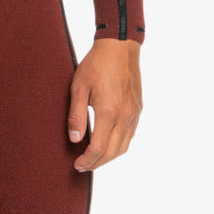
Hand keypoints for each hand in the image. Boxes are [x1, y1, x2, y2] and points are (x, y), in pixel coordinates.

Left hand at [67, 38, 141, 170]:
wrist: (120, 47)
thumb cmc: (96, 65)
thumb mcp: (79, 87)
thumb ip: (76, 115)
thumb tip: (75, 139)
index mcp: (109, 112)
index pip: (98, 148)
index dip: (87, 161)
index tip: (77, 165)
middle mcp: (125, 116)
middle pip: (112, 152)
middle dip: (97, 163)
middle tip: (83, 166)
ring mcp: (134, 113)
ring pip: (124, 146)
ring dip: (109, 157)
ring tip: (94, 158)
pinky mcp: (138, 109)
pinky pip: (130, 135)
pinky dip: (119, 145)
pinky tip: (107, 144)